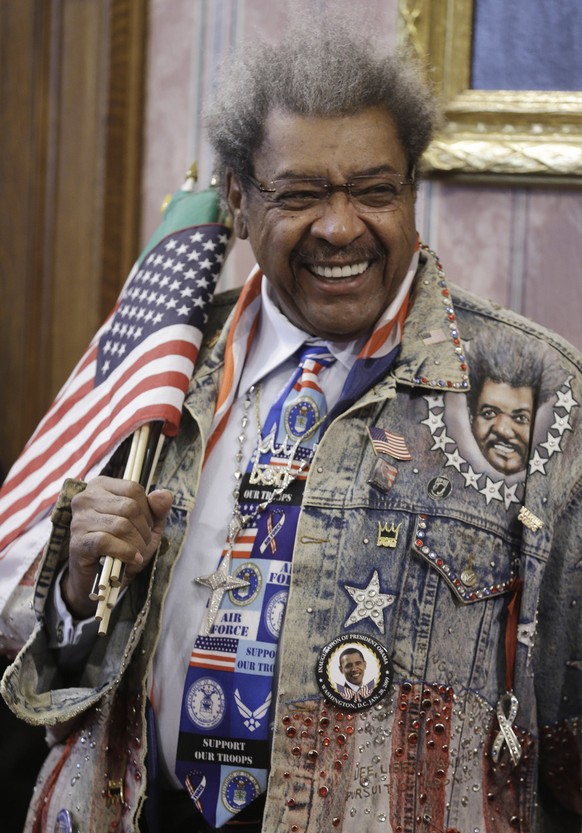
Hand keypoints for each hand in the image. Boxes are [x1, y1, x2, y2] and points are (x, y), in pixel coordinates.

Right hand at [62, 476, 172, 618]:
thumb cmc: (124, 545)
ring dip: (137, 543)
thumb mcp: (147, 525)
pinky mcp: (77, 541)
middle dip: (144, 529)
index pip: (133, 488)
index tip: (148, 525)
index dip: (147, 510)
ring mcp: (79, 519)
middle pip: (129, 506)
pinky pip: (107, 542)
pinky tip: (132, 559)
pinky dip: (125, 552)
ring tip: (138, 552)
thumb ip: (157, 508)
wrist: (102, 578)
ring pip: (121, 525)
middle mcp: (86, 498)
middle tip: (144, 542)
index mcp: (101, 486)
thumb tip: (165, 494)